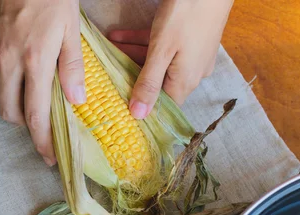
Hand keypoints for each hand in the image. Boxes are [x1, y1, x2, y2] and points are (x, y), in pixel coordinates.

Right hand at [0, 0, 85, 165]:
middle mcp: (7, 61)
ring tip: (19, 96)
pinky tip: (3, 73)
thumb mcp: (70, 28)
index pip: (36, 116)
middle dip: (24, 123)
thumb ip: (72, 67)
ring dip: (5, 103)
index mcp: (35, 61)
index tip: (50, 157)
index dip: (42, 142)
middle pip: (9, 112)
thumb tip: (76, 101)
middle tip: (38, 118)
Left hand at [108, 0, 233, 117]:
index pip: (160, 106)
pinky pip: (164, 47)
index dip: (140, 107)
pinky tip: (120, 35)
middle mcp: (191, 73)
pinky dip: (143, 42)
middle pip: (156, 83)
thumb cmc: (187, 14)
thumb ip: (149, 83)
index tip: (118, 105)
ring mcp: (192, 55)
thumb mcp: (161, 51)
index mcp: (185, 82)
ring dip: (132, 55)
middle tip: (106, 71)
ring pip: (157, 62)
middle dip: (130, 75)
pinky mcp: (191, 38)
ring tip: (110, 47)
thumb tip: (138, 115)